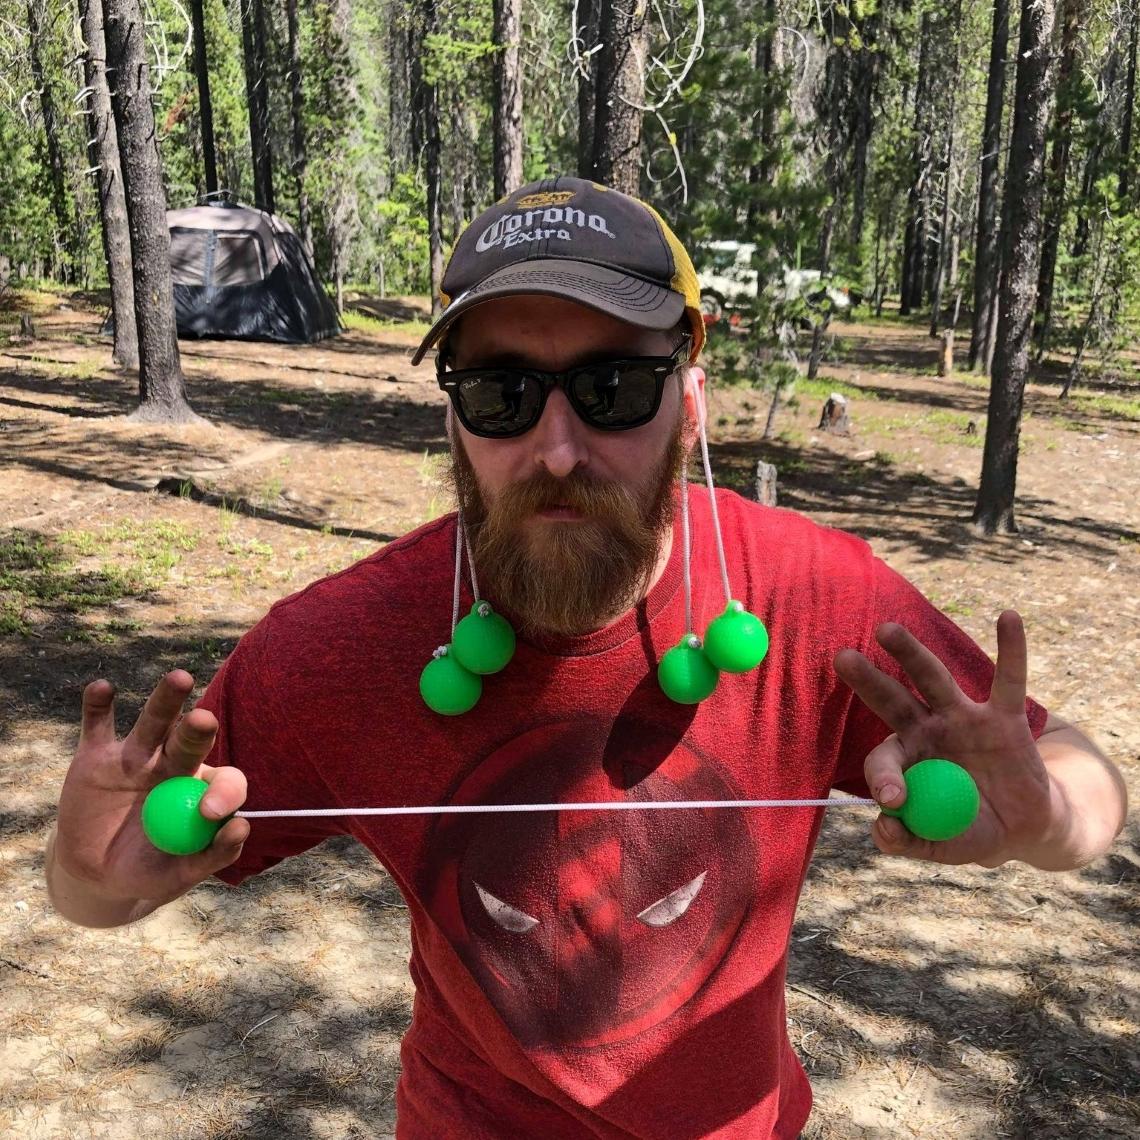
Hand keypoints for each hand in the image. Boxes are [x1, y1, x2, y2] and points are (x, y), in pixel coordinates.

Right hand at [50, 671, 248, 921]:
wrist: (94, 874)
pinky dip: (97, 706)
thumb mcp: (180, 874)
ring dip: (166, 701)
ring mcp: (135, 757)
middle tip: (205, 720)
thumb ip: (215, 854)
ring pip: (153, 723)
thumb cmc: (148, 871)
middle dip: (198, 730)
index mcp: (201, 790)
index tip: (210, 812)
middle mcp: (173, 764)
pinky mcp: (95, 756)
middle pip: (190, 741)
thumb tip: (242, 826)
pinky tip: (102, 688)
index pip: (224, 780)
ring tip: (180, 678)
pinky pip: (97, 726)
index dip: (223, 792)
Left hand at [834, 611, 1052, 866]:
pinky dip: (1012, 649)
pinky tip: (1008, 617)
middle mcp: (928, 730)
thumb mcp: (941, 843)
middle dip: (868, 680)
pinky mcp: (1004, 717)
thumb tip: (881, 831)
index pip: (884, 760)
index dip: (885, 778)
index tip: (894, 801)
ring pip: (934, 680)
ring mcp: (964, 719)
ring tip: (886, 630)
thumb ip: (910, 841)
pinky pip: (1009, 679)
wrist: (1024, 826)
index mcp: (906, 759)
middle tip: (842, 657)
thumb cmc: (970, 830)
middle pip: (892, 700)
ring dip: (911, 653)